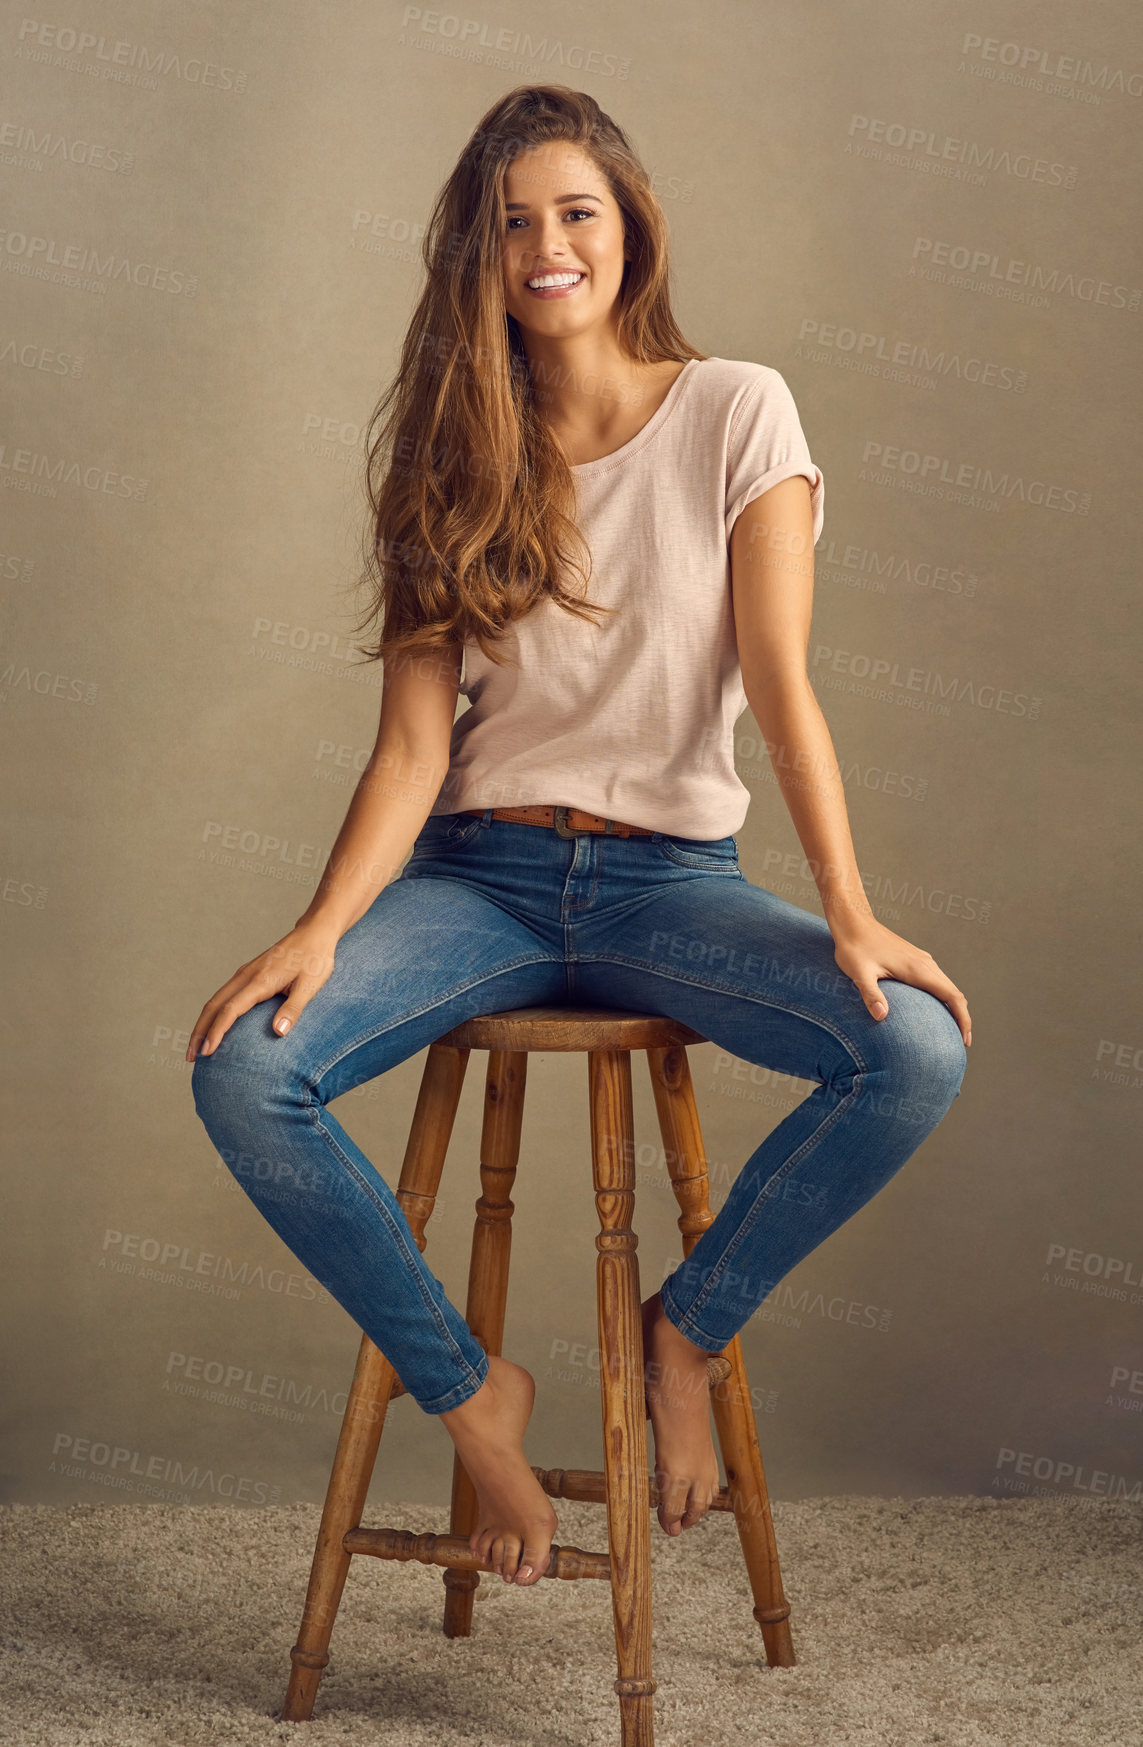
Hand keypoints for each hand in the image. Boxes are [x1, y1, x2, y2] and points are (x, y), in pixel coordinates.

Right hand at [186, 923, 338, 1059]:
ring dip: (203, 1023)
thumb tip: (278, 1032)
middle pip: (213, 1005)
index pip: (230, 1009)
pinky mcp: (248, 974)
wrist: (314, 933)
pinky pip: (224, 995)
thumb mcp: (311, 985)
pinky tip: (214, 1026)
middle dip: (199, 1031)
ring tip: (196, 1047)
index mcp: (260, 980)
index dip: (217, 1031)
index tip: (207, 1052)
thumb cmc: (315, 959)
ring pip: (216, 1000)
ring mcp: (245, 974)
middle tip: (190, 1057)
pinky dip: (213, 1013)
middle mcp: (247, 976)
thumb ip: (294, 1008)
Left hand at [830, 915, 970, 1046]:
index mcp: (918, 969)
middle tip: (962, 1042)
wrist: (853, 922)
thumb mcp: (860, 973)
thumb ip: (871, 994)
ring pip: (947, 986)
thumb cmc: (855, 947)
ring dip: (953, 1007)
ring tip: (952, 1030)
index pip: (952, 996)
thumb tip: (881, 1017)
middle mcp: (925, 964)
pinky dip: (943, 997)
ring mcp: (921, 960)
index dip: (963, 1019)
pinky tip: (933, 1008)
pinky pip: (936, 980)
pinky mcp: (914, 959)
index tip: (965, 1039)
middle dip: (962, 1018)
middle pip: (954, 993)